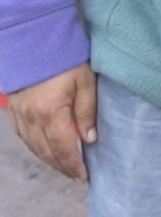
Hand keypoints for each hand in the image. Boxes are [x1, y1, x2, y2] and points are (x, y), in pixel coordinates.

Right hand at [7, 63, 96, 181]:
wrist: (35, 39)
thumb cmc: (65, 58)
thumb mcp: (85, 81)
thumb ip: (87, 111)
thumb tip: (90, 139)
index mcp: (50, 114)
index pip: (63, 148)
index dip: (73, 165)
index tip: (83, 176)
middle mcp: (32, 119)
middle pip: (46, 152)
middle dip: (61, 166)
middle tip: (74, 175)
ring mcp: (20, 115)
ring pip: (33, 146)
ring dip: (48, 159)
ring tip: (63, 166)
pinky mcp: (15, 109)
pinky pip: (24, 136)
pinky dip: (35, 146)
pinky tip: (44, 148)